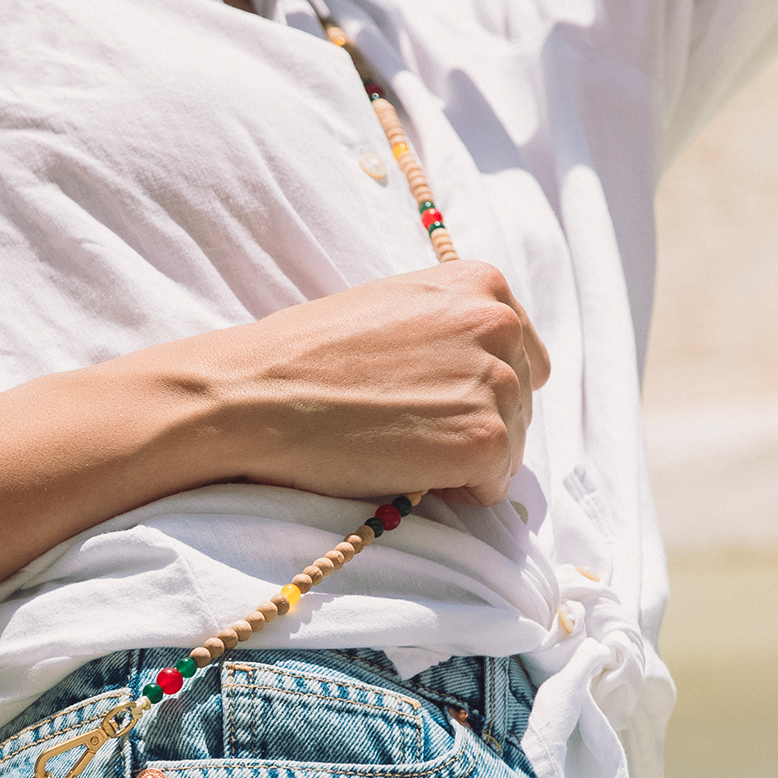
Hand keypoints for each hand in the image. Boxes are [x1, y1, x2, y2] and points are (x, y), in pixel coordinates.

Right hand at [183, 260, 550, 505]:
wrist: (255, 395)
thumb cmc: (304, 359)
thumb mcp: (390, 312)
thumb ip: (445, 329)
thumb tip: (474, 376)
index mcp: (481, 284)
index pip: (521, 353)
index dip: (475, 389)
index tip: (428, 402)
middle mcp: (499, 324)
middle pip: (520, 402)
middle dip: (471, 423)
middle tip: (400, 429)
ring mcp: (496, 383)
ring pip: (511, 445)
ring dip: (461, 459)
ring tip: (394, 445)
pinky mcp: (485, 440)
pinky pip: (493, 486)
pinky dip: (456, 492)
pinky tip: (404, 471)